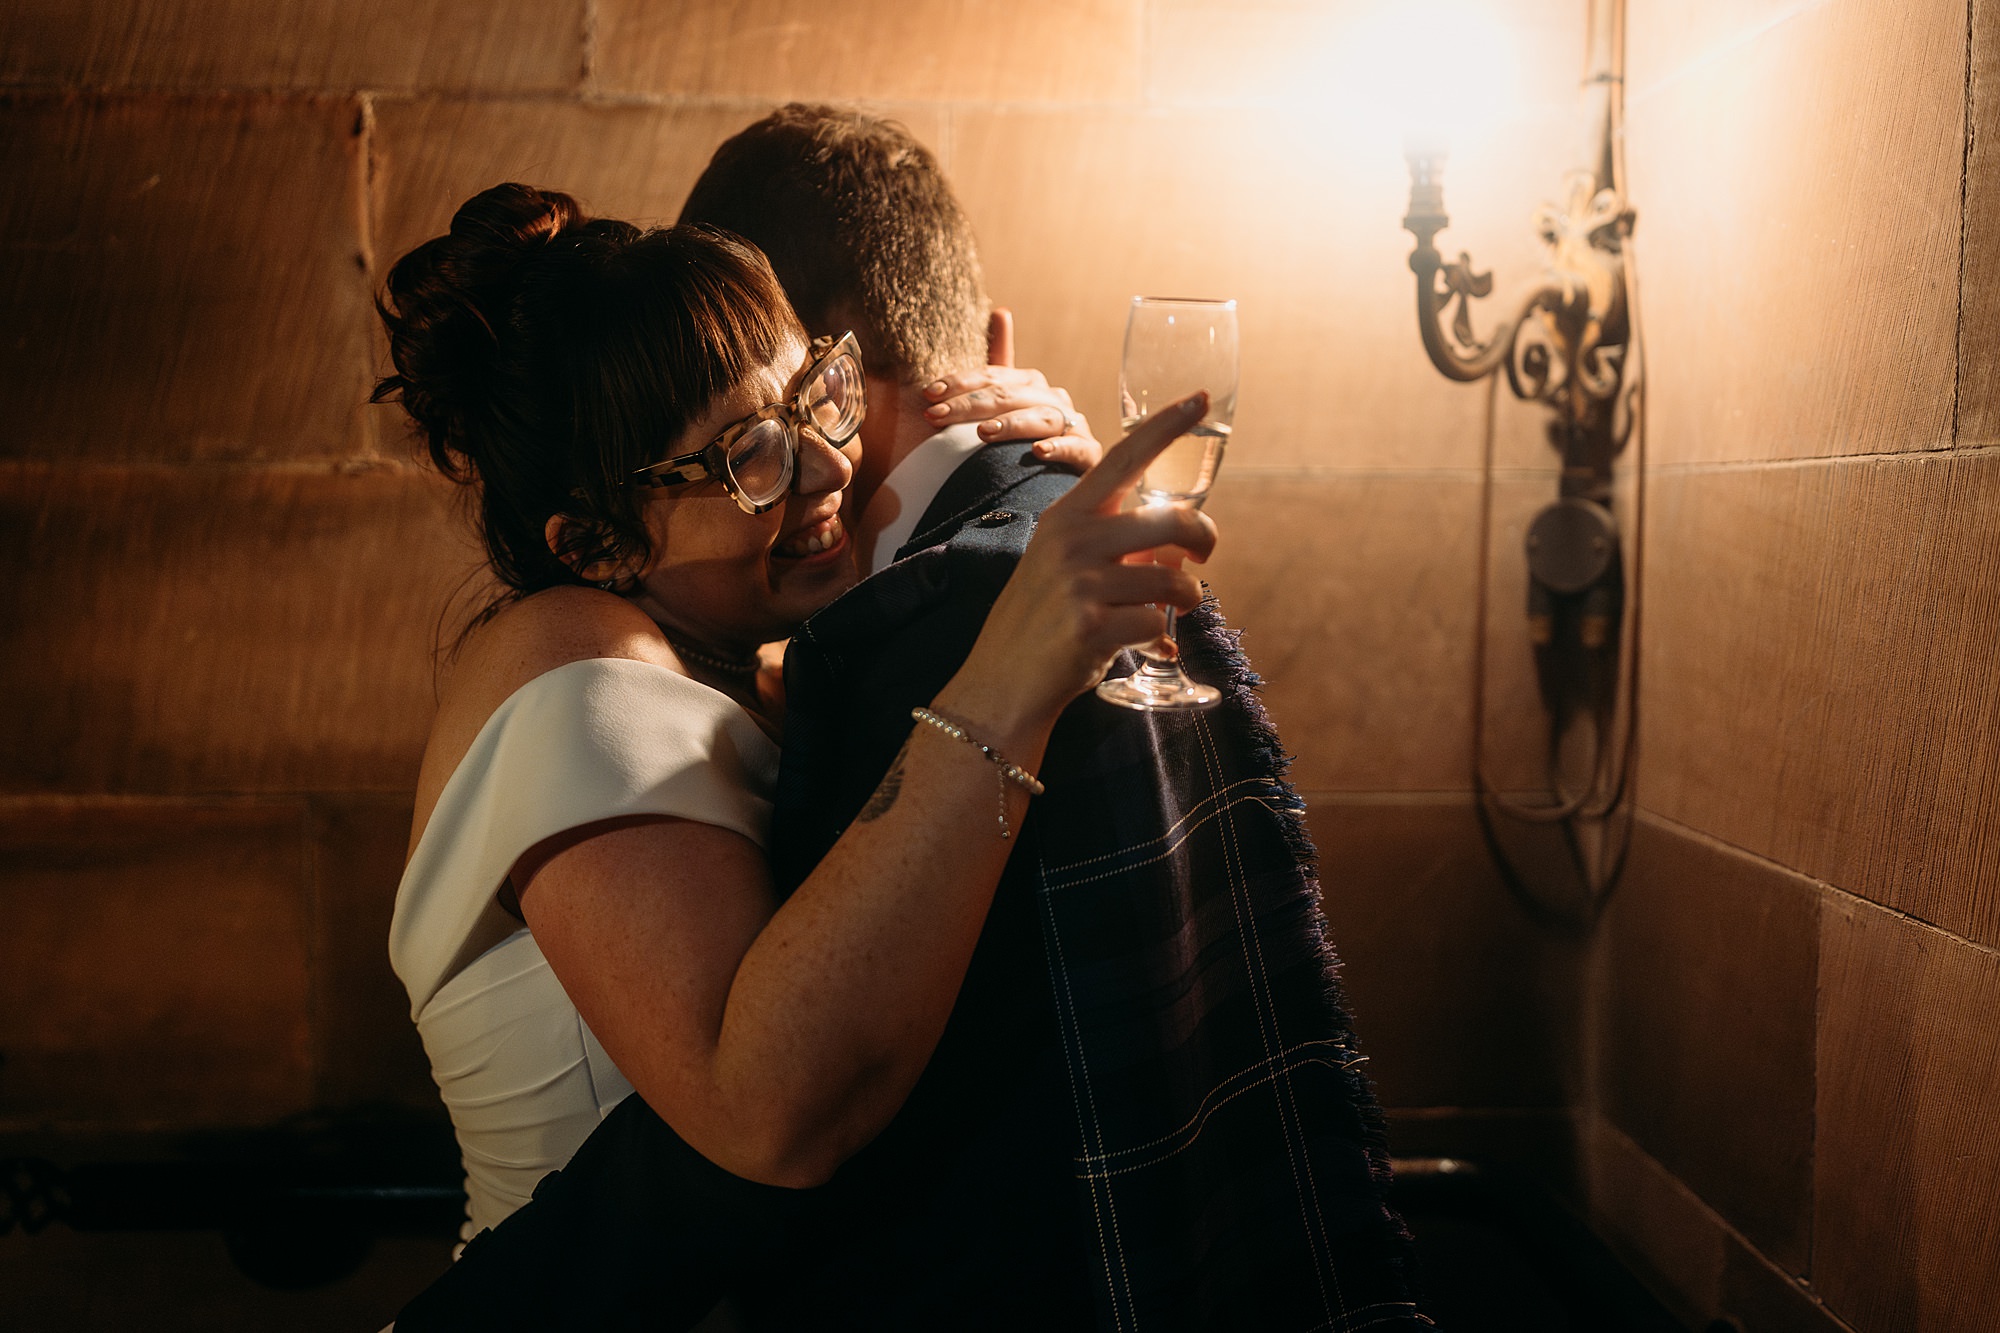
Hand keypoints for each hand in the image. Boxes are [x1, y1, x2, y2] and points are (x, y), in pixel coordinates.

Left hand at [922, 366, 1099, 472]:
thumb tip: (1001, 310)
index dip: (960, 383)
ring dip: (1011, 424)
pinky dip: (1057, 447)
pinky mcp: (1087, 453)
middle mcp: (1051, 398)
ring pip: (1041, 417)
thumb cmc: (1017, 445)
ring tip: (984, 433)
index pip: (991, 376)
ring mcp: (1071, 425)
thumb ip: (995, 368)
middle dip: (969, 405)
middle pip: (1009, 395)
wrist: (1051, 484)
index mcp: (1028, 384)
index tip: (928, 394)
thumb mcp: (1000, 407)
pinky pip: (1074, 447)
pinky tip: (1037, 452)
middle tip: (936, 417)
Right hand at [938, 393, 1216, 740]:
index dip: (1165, 426)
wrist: (1001, 680)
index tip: (1199, 398)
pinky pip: (1158, 623)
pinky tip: (1147, 644)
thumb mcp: (1065, 563)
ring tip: (1172, 611)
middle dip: (1205, 540)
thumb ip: (1115, 542)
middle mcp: (1072, 539)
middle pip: (1172, 521)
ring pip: (1174, 579)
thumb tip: (1180, 541)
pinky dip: (1162, 638)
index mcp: (1067, 514)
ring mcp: (1079, 582)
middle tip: (1203, 557)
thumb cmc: (1043, 619)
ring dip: (1187, 599)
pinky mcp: (1091, 626)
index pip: (1123, 457)